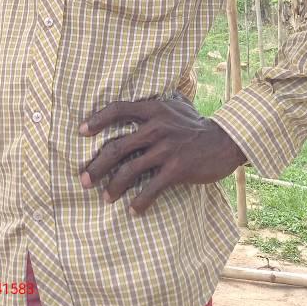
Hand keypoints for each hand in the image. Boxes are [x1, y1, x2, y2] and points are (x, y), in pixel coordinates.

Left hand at [78, 94, 245, 214]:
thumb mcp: (178, 105)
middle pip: (116, 146)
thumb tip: (147, 95)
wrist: (226, 141)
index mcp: (154, 109)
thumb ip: (159, 102)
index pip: (118, 109)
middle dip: (96, 165)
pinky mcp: (176, 168)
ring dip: (113, 187)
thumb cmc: (198, 124)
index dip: (97, 119)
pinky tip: (133, 210)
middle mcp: (156, 127)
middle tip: (84, 179)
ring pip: (129, 170)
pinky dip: (140, 202)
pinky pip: (151, 188)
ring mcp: (166, 148)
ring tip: (104, 198)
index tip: (81, 132)